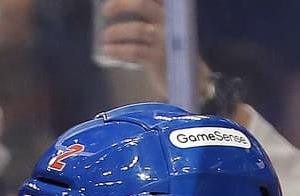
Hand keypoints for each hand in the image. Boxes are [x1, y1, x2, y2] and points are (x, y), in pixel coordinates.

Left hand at [94, 0, 212, 103]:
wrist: (194, 82)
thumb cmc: (175, 55)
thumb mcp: (167, 33)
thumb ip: (152, 22)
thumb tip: (121, 13)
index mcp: (172, 14)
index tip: (114, 1)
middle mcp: (170, 23)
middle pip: (144, 5)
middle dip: (121, 5)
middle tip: (106, 11)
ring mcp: (165, 40)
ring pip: (138, 29)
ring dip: (117, 32)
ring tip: (105, 37)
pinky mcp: (159, 59)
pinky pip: (135, 51)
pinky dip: (118, 50)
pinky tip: (107, 51)